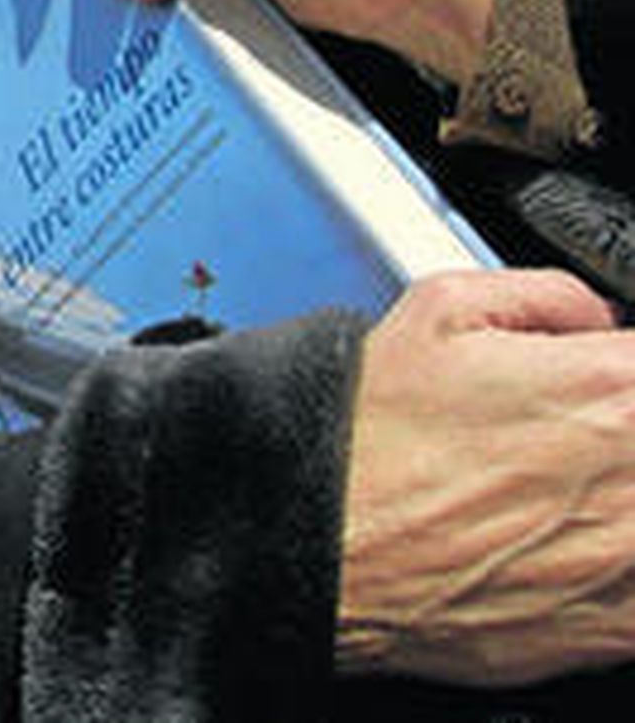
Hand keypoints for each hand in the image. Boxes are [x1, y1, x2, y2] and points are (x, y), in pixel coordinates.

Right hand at [340, 269, 634, 686]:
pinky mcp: (618, 630)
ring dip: (617, 489)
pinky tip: (560, 539)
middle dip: (618, 428)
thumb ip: (551, 297)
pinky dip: (613, 556)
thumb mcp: (440, 307)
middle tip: (566, 428)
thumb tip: (596, 321)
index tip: (599, 374)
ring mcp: (630, 563)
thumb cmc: (370, 436)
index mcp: (610, 392)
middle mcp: (634, 481)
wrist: (325, 546)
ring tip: (553, 485)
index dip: (620, 365)